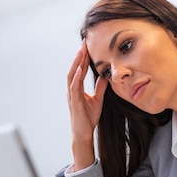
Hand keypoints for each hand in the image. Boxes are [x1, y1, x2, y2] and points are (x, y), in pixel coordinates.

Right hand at [66, 42, 107, 169]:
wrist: (84, 133)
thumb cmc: (88, 118)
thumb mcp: (98, 99)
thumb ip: (100, 88)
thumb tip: (105, 77)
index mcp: (78, 88)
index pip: (81, 70)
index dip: (84, 58)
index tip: (88, 46)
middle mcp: (73, 90)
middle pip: (75, 69)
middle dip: (80, 56)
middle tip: (84, 43)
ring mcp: (72, 95)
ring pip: (72, 75)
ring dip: (76, 63)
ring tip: (81, 52)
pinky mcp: (74, 102)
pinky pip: (74, 87)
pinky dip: (76, 77)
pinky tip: (79, 70)